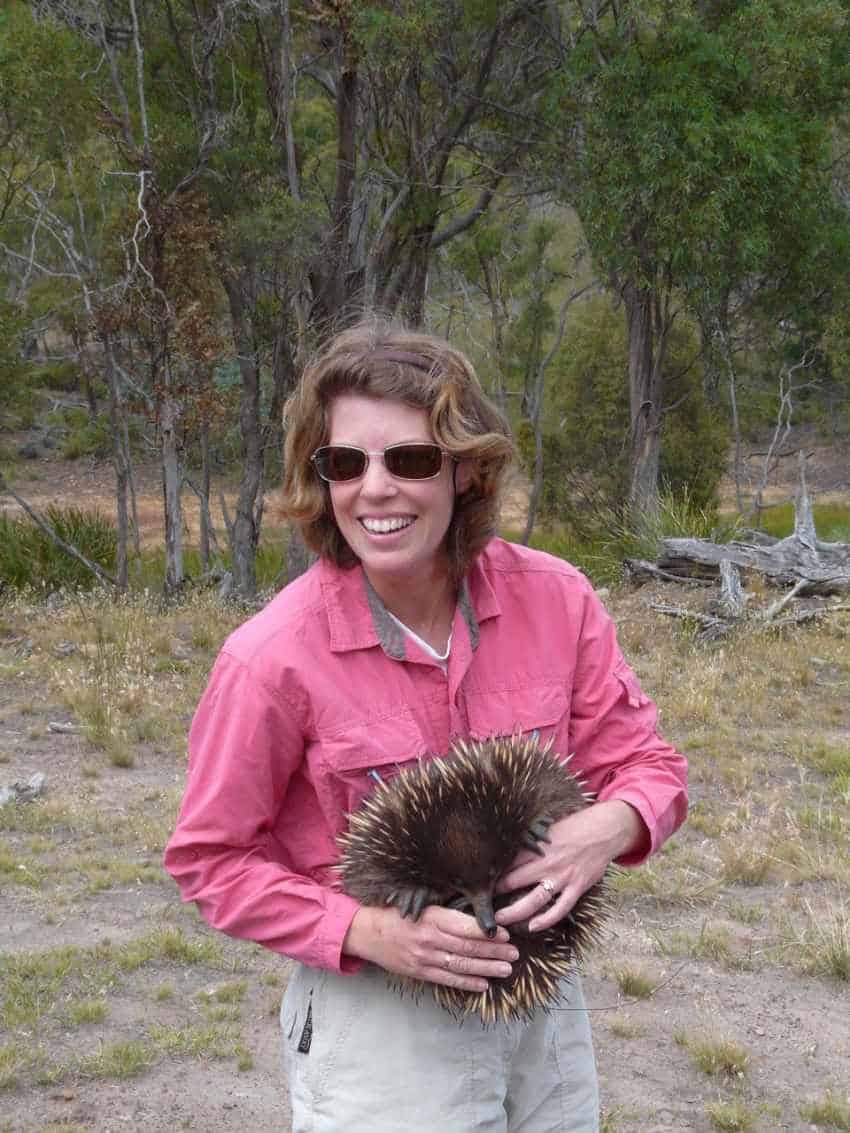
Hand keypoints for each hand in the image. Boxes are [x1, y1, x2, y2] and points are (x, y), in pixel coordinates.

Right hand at [342, 904, 518, 992]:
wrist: (366, 932)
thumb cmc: (396, 913)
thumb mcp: (419, 903)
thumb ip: (444, 909)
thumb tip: (474, 910)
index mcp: (431, 918)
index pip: (464, 927)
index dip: (487, 932)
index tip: (506, 933)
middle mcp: (429, 939)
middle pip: (467, 948)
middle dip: (494, 951)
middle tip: (514, 954)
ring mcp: (424, 958)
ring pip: (461, 966)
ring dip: (486, 969)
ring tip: (506, 969)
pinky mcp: (420, 972)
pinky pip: (447, 980)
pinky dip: (466, 983)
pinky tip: (483, 984)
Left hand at [494, 800, 643, 932]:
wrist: (603, 830)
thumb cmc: (573, 828)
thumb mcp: (547, 831)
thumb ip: (529, 844)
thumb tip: (508, 851)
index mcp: (536, 847)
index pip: (507, 863)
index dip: (491, 874)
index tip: (477, 883)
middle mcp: (546, 863)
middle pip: (514, 881)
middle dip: (496, 894)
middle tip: (481, 906)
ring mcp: (562, 877)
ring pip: (534, 899)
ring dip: (515, 912)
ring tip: (500, 921)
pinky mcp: (577, 887)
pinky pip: (560, 908)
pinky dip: (546, 919)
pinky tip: (533, 927)